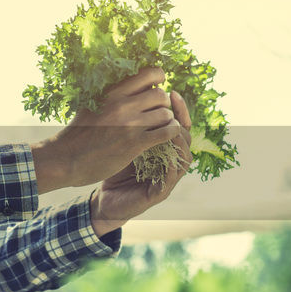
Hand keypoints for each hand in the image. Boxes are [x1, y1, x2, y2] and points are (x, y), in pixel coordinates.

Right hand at [30, 67, 183, 192]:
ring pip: (165, 113)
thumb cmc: (77, 133)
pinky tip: (164, 136)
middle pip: (160, 94)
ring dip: (167, 120)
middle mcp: (122, 104)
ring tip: (160, 125)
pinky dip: (170, 133)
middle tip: (157, 111)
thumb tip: (127, 82)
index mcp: (112, 92)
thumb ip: (110, 94)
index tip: (156, 87)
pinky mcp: (134, 144)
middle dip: (163, 103)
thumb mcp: (89, 103)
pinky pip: (166, 133)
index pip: (148, 73)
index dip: (158, 79)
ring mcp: (129, 124)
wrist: (65, 159)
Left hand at [89, 90, 192, 236]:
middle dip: (182, 121)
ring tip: (173, 128)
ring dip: (180, 143)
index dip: (179, 109)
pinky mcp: (158, 194)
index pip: (178, 125)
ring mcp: (166, 179)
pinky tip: (168, 157)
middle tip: (173, 105)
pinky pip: (171, 179)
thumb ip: (132, 123)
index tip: (171, 91)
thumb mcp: (123, 142)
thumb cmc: (112, 168)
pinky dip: (171, 167)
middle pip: (186, 139)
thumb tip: (131, 92)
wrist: (104, 200)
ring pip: (184, 159)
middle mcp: (169, 162)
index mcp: (163, 148)